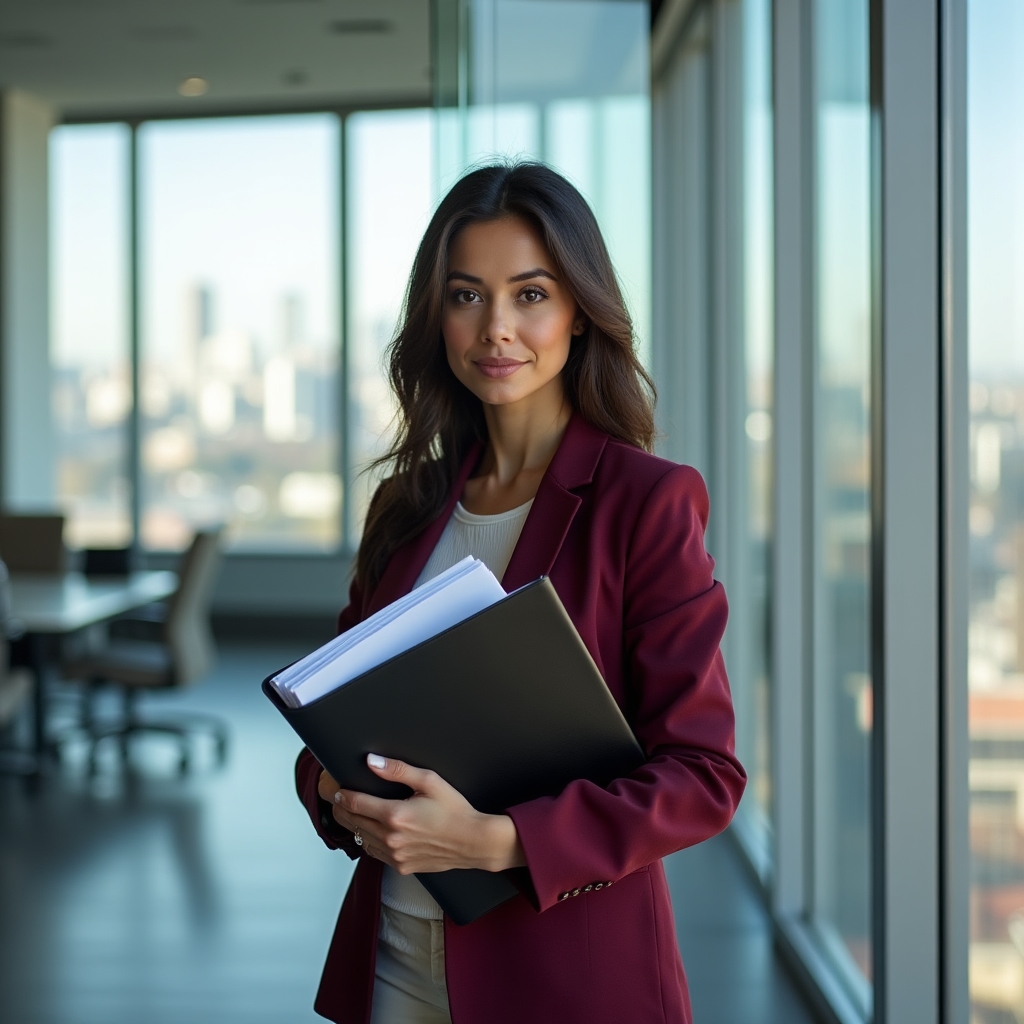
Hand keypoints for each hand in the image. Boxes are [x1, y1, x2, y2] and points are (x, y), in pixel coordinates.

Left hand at [319, 756, 525, 874]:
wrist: (473, 842)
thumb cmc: (455, 810)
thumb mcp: (430, 781)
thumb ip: (398, 770)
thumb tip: (372, 762)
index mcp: (396, 815)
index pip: (355, 804)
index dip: (342, 795)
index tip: (337, 789)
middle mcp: (391, 839)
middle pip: (353, 822)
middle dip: (342, 809)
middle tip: (339, 799)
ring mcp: (395, 856)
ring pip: (361, 840)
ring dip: (353, 826)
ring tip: (353, 813)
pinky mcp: (401, 866)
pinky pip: (374, 853)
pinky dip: (368, 841)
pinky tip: (372, 831)